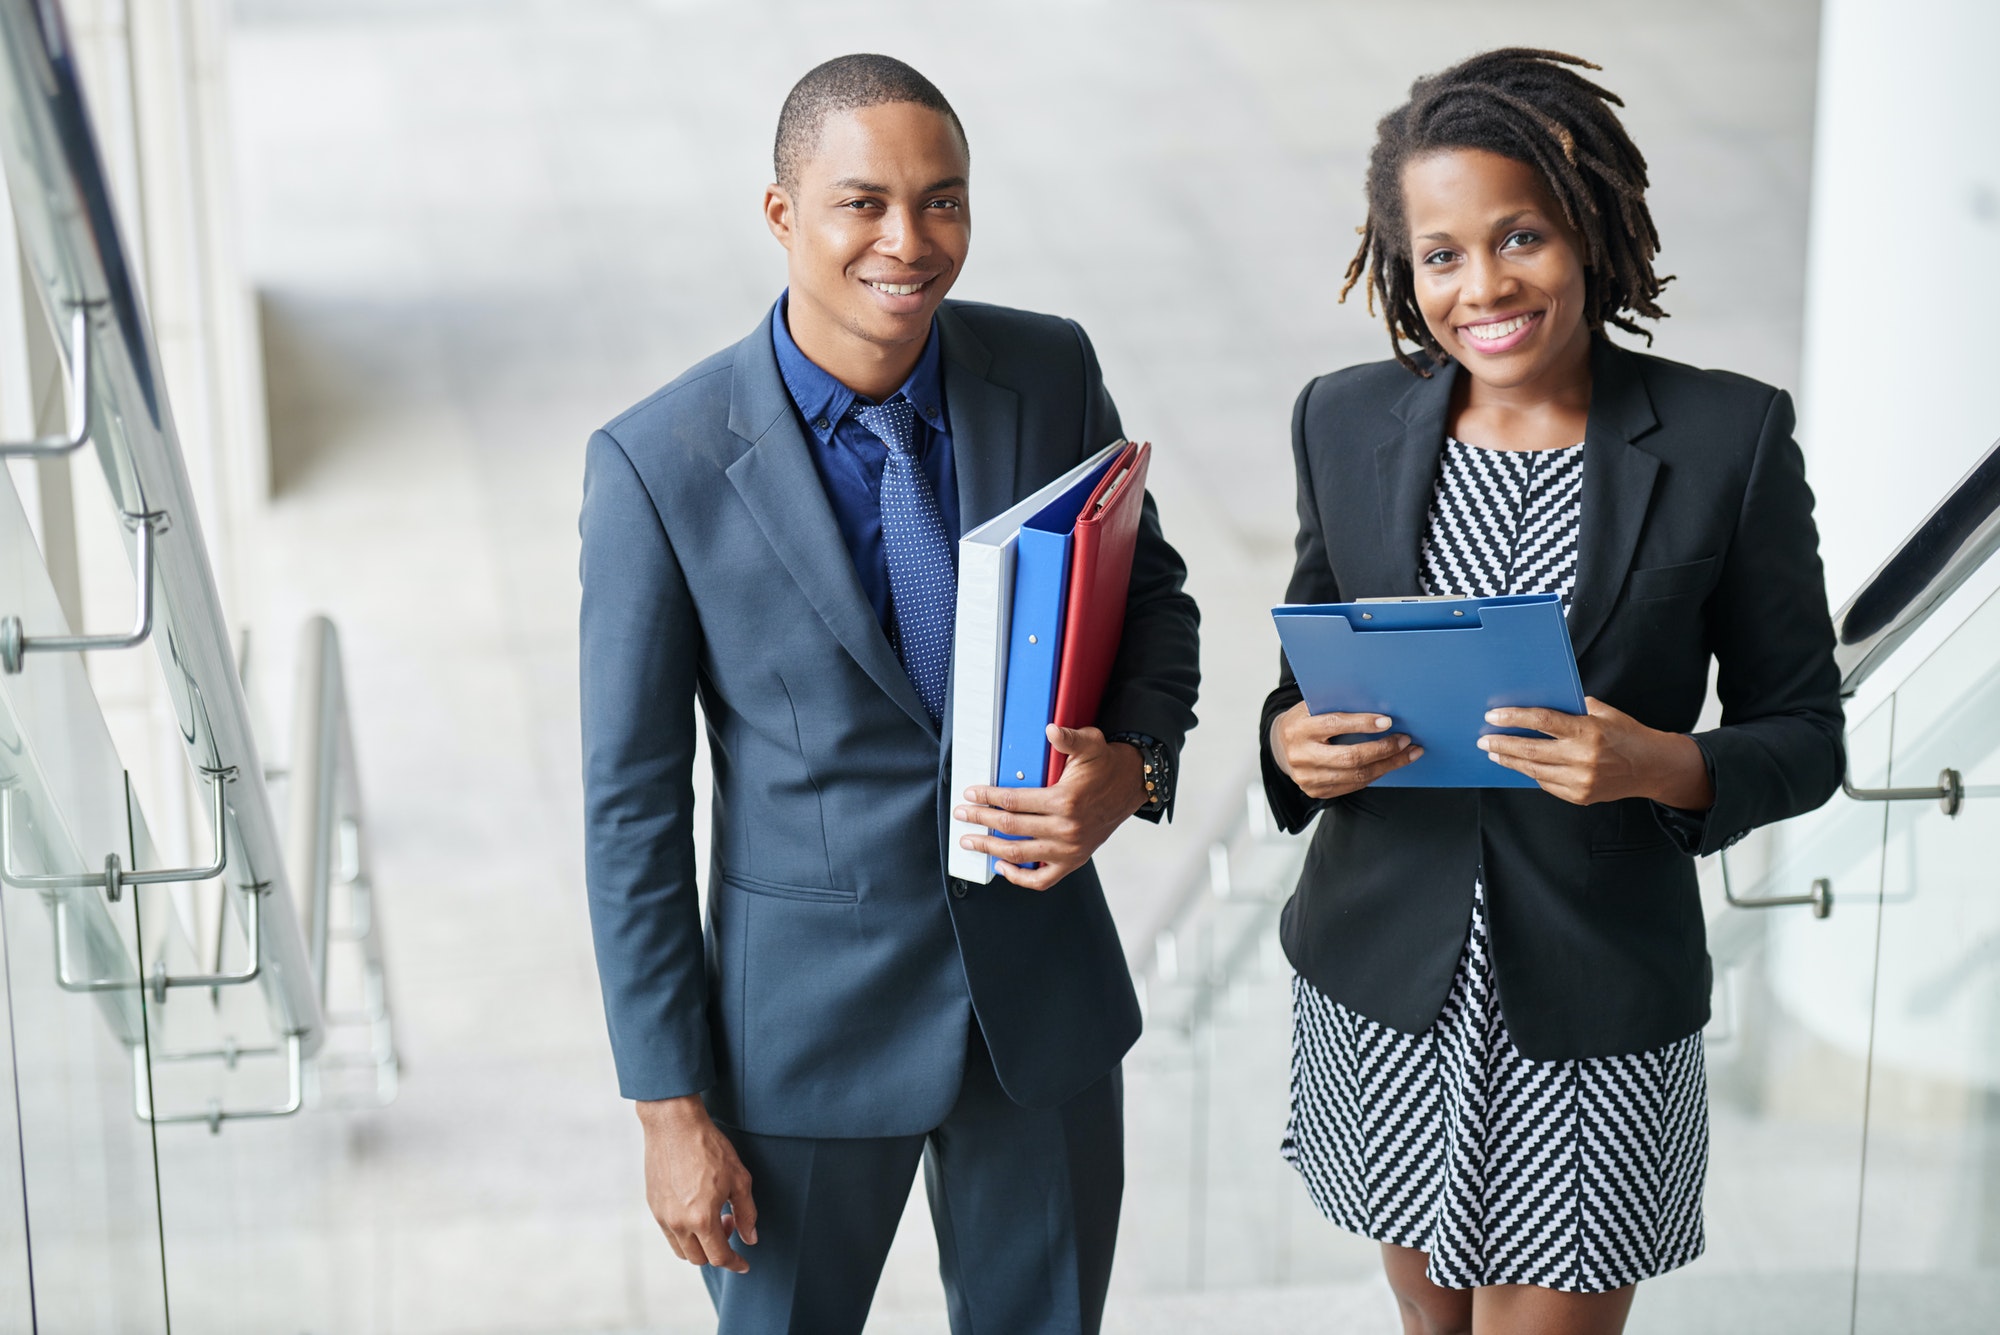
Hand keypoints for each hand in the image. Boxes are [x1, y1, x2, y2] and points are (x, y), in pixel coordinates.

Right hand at [637, 1094, 757, 1272]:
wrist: (673, 1124)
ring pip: (682, 1250)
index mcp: (701, 1218)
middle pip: (699, 1258)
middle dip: (718, 1250)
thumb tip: (750, 1238)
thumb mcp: (739, 1179)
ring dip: (700, 1245)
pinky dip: (685, 1233)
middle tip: (729, 1223)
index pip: (719, 1256)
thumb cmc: (709, 1147)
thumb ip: (747, 1213)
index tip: (744, 1264)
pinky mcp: (653, 1206)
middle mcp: (678, 1222)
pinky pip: (669, 1233)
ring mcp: (662, 1216)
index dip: (735, 1263)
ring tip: (713, 1217)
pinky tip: (696, 1209)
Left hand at [954, 725, 1149, 890]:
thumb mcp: (1090, 744)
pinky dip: (1019, 877)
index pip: (1013, 801)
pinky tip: (1002, 866)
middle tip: (961, 814)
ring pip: (1020, 854)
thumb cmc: (1106, 764)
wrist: (1131, 785)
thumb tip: (1051, 730)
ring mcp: (1070, 849)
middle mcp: (1067, 828)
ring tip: (970, 841)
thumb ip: (1069, 738)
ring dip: (990, 848)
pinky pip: (1041, 879)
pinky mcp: (1074, 861)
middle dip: (980, 820)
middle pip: (1010, 827)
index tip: (970, 794)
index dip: (987, 797)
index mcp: (1065, 800)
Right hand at [1269, 701, 1421, 799]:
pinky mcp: (1316, 791)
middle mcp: (1300, 756)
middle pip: (1349, 757)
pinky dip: (1375, 774)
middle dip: (1383, 749)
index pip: (1334, 725)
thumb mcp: (1312, 707)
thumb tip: (1377, 705)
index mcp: (1298, 728)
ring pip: (1356, 775)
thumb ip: (1336, 706)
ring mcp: (1307, 778)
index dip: (1363, 724)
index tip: (1388, 722)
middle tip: (1405, 741)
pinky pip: (1353, 785)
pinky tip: (1389, 764)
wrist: (1281, 747)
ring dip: (1387, 765)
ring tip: (1408, 754)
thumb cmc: (1305, 721)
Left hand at [1479, 697, 1713, 808]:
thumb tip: (1537, 702)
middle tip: (1484, 739)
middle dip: (1502, 744)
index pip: (1541, 722)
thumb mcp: (1603, 712)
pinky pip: (1546, 784)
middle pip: (1530, 750)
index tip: (1493, 717)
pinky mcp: (1580, 796)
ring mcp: (1581, 780)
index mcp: (1588, 731)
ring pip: (1534, 770)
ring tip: (1494, 753)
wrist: (1652, 767)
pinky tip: (1520, 765)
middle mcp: (1583, 757)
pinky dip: (1531, 773)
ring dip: (1510, 761)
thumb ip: (1572, 708)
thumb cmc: (1626, 734)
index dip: (1513, 718)